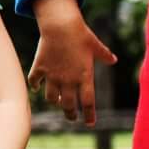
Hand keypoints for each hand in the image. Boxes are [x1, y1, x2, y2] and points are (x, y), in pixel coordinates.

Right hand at [26, 0, 115, 123]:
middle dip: (70, 114)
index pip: (88, 102)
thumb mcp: (95, 45)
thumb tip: (113, 60)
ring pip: (51, 98)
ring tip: (57, 101)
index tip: (89, 123)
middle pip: (68, 105)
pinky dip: (35, 86)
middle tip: (72, 117)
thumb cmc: (81, 34)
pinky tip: (36, 87)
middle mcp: (68, 79)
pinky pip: (34, 82)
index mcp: (84, 76)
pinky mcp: (40, 67)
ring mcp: (52, 75)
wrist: (60, 25)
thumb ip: (104, 55)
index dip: (89, 115)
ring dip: (55, 101)